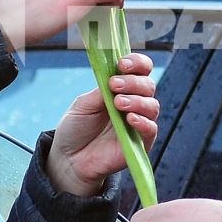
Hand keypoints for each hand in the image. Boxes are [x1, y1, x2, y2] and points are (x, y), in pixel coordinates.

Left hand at [46, 53, 159, 196]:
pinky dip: (143, 121)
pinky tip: (130, 119)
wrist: (69, 158)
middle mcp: (134, 103)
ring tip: (118, 103)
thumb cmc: (76, 128)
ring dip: (137, 101)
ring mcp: (138, 123)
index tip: (122, 64)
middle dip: (133, 82)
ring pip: (152, 105)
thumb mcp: (83, 104)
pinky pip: (151, 129)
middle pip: (148, 85)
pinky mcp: (141, 143)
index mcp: (121, 89)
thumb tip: (115, 76)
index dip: (136, 63)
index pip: (140, 70)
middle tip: (114, 85)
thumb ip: (101, 91)